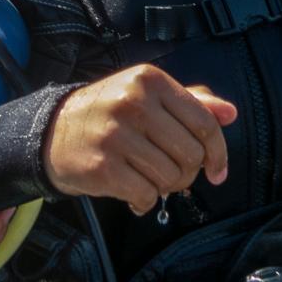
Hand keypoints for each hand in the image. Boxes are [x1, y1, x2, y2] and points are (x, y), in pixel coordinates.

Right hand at [44, 64, 235, 214]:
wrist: (51, 132)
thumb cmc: (110, 114)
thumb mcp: (148, 96)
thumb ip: (192, 103)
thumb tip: (230, 113)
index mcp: (151, 80)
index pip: (204, 122)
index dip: (218, 151)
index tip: (218, 170)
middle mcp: (133, 103)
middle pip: (191, 154)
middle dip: (188, 172)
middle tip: (172, 173)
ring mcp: (116, 135)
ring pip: (171, 177)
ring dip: (166, 187)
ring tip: (149, 180)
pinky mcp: (102, 167)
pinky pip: (146, 195)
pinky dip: (145, 201)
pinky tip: (133, 193)